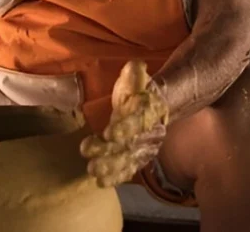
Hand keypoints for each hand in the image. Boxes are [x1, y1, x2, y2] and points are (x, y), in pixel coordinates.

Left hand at [80, 60, 169, 187]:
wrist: (158, 107)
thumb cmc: (140, 91)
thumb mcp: (137, 77)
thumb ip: (135, 73)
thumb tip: (135, 65)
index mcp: (146, 113)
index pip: (136, 121)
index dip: (125, 128)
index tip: (109, 133)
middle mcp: (146, 134)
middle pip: (129, 146)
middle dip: (110, 154)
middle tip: (91, 161)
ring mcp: (142, 148)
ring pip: (127, 161)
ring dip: (110, 168)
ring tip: (93, 172)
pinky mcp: (137, 158)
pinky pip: (128, 169)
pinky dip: (116, 177)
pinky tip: (101, 183)